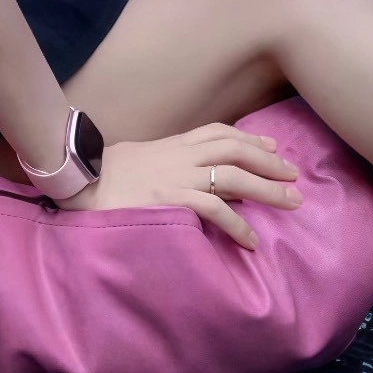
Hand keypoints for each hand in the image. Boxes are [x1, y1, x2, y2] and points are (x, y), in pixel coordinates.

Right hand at [58, 122, 301, 249]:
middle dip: (268, 161)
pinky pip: (213, 209)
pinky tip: (251, 240)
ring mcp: (178, 176)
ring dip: (267, 188)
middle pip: (235, 149)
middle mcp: (180, 155)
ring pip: (233, 175)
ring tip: (290, 202)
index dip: (248, 137)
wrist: (79, 178)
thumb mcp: (139, 158)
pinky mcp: (172, 198)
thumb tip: (186, 175)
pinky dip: (237, 223)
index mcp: (172, 144)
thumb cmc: (103, 171)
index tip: (272, 145)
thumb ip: (165, 162)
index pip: (218, 132)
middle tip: (293, 174)